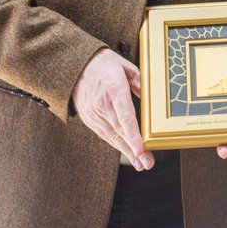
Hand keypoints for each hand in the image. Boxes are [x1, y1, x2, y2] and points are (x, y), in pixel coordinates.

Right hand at [72, 48, 153, 170]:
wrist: (75, 66)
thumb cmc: (102, 64)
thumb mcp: (125, 66)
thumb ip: (139, 82)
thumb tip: (151, 97)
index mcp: (114, 89)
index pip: (125, 116)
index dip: (133, 135)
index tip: (141, 149)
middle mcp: (102, 105)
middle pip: (120, 132)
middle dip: (133, 150)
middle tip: (147, 163)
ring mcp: (94, 113)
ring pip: (112, 137)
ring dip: (126, 152)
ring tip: (140, 163)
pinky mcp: (89, 118)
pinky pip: (104, 134)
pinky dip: (115, 144)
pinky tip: (126, 152)